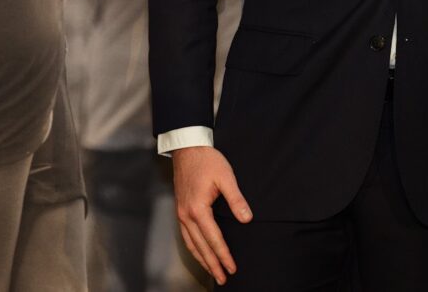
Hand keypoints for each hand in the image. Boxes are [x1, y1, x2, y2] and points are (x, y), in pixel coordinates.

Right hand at [171, 145, 252, 284]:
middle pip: (201, 247)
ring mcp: (181, 214)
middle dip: (212, 264)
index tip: (231, 268)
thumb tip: (246, 218)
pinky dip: (194, 248)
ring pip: (191, 244)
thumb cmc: (207, 161)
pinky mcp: (181, 210)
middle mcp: (187, 215)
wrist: (187, 149)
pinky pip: (186, 236)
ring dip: (202, 259)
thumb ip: (236, 199)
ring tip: (212, 272)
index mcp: (198, 209)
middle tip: (223, 278)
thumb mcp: (226, 177)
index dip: (223, 255)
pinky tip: (200, 253)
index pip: (213, 239)